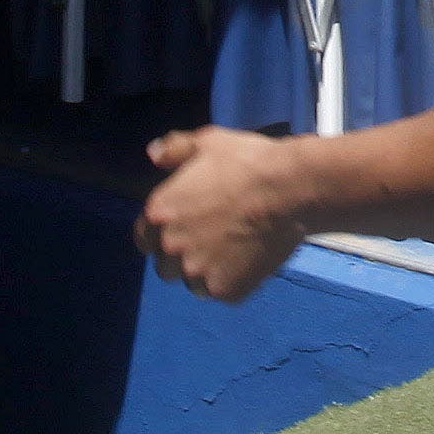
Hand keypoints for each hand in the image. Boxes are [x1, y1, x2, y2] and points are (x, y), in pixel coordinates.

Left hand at [134, 126, 312, 302]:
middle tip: (210, 242)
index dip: (161, 235)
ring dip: (205, 272)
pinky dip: (231, 281)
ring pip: (192, 283)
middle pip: (165, 266)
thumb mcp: (206, 142)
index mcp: (158, 214)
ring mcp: (198, 272)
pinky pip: (222, 291)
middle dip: (182, 257)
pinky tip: (247, 262)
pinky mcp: (226, 290)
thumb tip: (153, 154)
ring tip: (230, 253)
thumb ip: (174, 149)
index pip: (144, 238)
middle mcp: (171, 247)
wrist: (289, 190)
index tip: (183, 229)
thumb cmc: (246, 162)